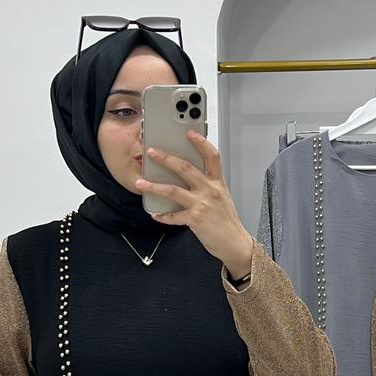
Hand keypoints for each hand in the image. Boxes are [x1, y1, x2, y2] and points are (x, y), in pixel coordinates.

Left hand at [135, 130, 252, 275]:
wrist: (234, 243)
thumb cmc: (227, 221)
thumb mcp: (222, 197)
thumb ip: (207, 185)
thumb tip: (187, 177)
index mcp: (217, 183)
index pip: (212, 156)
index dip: (201, 142)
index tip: (189, 133)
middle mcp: (209, 190)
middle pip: (185, 168)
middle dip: (166, 158)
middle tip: (152, 152)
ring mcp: (201, 204)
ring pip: (173, 190)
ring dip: (154, 186)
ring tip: (141, 182)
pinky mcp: (194, 219)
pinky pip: (173, 216)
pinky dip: (163, 215)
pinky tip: (155, 214)